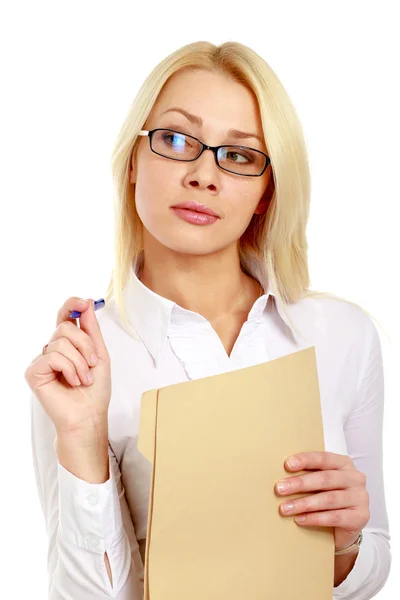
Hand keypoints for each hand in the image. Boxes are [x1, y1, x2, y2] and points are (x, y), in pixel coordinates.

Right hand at [25, 297, 110, 436]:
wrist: (89, 415)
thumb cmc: (95, 390)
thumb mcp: (99, 354)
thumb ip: (91, 330)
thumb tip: (87, 303)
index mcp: (67, 343)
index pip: (64, 316)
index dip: (72, 304)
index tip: (86, 301)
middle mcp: (52, 349)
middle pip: (65, 327)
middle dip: (85, 344)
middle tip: (93, 364)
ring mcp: (41, 360)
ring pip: (60, 342)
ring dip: (80, 362)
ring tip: (83, 379)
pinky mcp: (33, 372)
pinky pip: (53, 356)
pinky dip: (69, 369)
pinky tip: (72, 382)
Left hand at [274, 451, 368, 551]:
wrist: (345, 526)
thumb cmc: (327, 496)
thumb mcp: (319, 482)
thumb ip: (307, 474)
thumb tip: (281, 475)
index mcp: (344, 463)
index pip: (323, 458)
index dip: (305, 460)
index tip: (287, 465)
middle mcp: (355, 478)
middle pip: (325, 479)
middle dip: (300, 484)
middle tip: (280, 489)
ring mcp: (360, 497)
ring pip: (328, 499)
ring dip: (304, 503)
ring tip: (285, 508)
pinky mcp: (361, 517)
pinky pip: (335, 517)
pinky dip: (315, 518)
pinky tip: (300, 519)